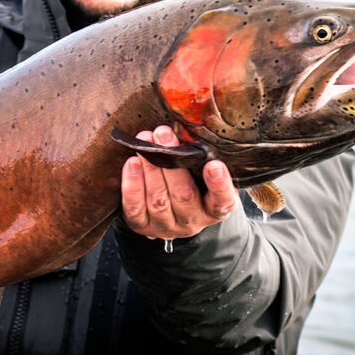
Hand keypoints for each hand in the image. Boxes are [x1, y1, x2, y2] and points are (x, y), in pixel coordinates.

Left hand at [121, 125, 238, 239]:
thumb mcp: (200, 171)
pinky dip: (133, 185)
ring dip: (150, 169)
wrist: (170, 209)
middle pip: (184, 195)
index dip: (219, 185)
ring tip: (144, 145)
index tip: (214, 164)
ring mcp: (167, 226)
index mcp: (214, 209)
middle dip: (171, 163)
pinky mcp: (143, 226)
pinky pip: (135, 208)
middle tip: (163, 134)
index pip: (222, 201)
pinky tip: (132, 163)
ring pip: (158, 201)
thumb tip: (181, 127)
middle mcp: (193, 221)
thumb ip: (196, 157)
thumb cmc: (190, 181)